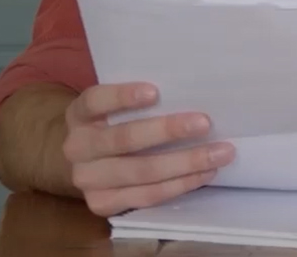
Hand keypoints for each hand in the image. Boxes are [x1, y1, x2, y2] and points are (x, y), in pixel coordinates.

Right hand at [60, 82, 235, 215]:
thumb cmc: (113, 127)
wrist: (86, 165)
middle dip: (167, 131)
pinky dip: (179, 185)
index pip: (95, 101)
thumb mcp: (113, 110)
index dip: (122, 97)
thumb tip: (192, 91)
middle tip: (205, 123)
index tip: (155, 92)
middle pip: (123, 139)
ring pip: (140, 173)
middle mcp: (77, 147)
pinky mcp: (102, 205)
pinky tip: (203, 174)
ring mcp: (87, 180)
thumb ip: (139, 103)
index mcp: (78, 114)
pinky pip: (147, 197)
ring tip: (220, 153)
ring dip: (185, 163)